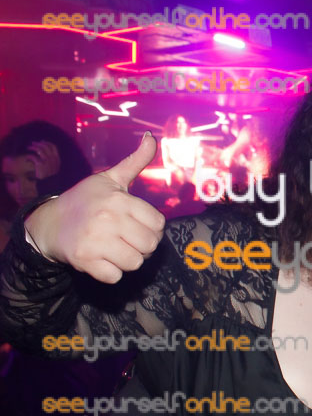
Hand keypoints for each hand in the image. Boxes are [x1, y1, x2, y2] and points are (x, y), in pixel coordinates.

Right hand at [24, 133, 165, 283]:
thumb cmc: (86, 200)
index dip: (152, 227)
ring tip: (117, 248)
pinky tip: (103, 259)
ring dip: (129, 260)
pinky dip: (112, 272)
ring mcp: (96, 241)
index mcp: (118, 200)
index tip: (138, 224)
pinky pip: (115, 277)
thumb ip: (135, 161)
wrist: (49, 222)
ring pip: (135, 263)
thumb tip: (151, 138)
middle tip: (128, 239)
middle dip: (143, 245)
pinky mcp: (85, 260)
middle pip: (150, 245)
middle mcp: (108, 220)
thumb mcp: (110, 178)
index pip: (158, 224)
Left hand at [28, 141, 60, 178]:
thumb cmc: (50, 174)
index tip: (42, 141)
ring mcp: (46, 161)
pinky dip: (29, 156)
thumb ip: (52, 157)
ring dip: (33, 147)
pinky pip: (33, 157)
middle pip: (45, 147)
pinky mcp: (40, 164)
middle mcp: (52, 159)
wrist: (48, 184)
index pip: (53, 147)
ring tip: (29, 147)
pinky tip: (27, 158)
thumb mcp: (54, 165)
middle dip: (38, 143)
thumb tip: (44, 145)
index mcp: (57, 158)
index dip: (47, 143)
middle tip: (33, 143)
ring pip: (39, 150)